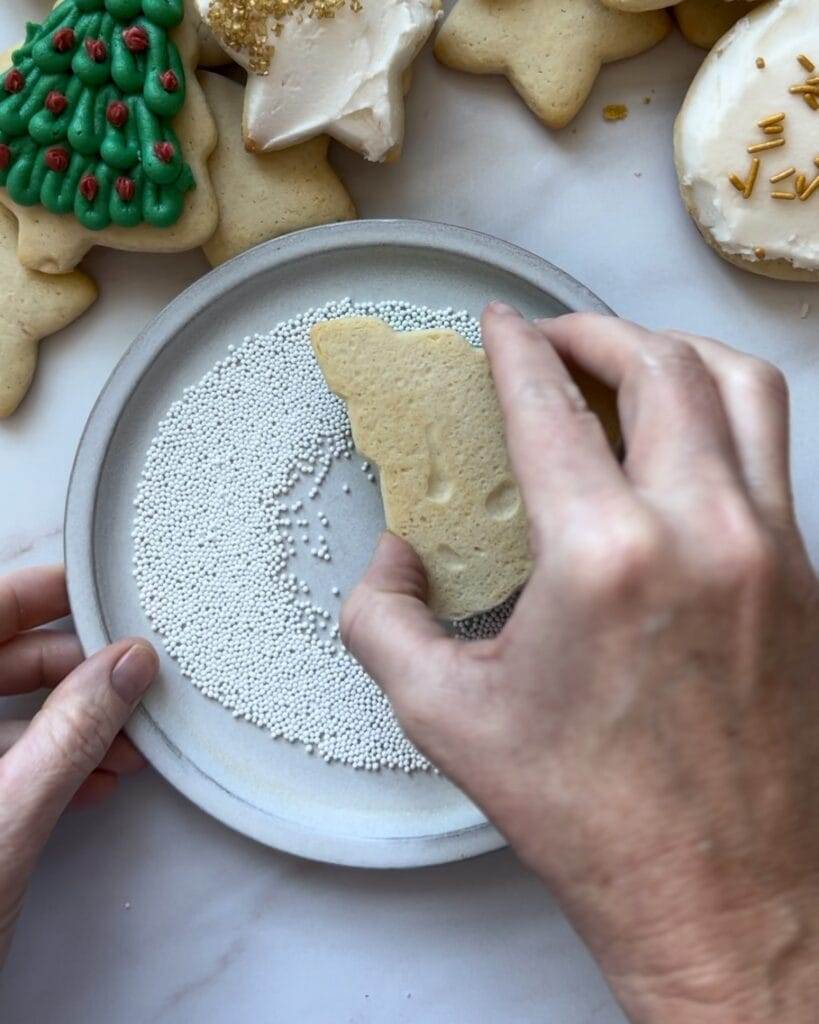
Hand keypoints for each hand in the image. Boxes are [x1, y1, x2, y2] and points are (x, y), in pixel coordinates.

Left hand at [0, 566, 156, 967]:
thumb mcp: (8, 816)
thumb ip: (71, 732)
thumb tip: (125, 667)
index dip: (43, 594)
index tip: (99, 592)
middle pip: (2, 660)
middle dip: (76, 676)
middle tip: (131, 684)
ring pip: (7, 711)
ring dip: (72, 725)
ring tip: (124, 745)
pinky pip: (2, 755)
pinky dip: (50, 762)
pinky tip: (92, 781)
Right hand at [343, 307, 818, 1022]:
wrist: (721, 890)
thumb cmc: (588, 814)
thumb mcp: (444, 717)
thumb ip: (382, 619)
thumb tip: (393, 556)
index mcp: (604, 558)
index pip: (552, 408)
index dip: (515, 350)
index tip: (499, 325)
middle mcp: (701, 532)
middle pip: (657, 365)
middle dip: (593, 329)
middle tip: (553, 338)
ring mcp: (770, 548)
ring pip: (740, 386)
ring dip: (675, 352)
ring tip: (627, 362)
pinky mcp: (806, 573)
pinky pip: (773, 448)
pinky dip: (724, 412)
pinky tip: (682, 440)